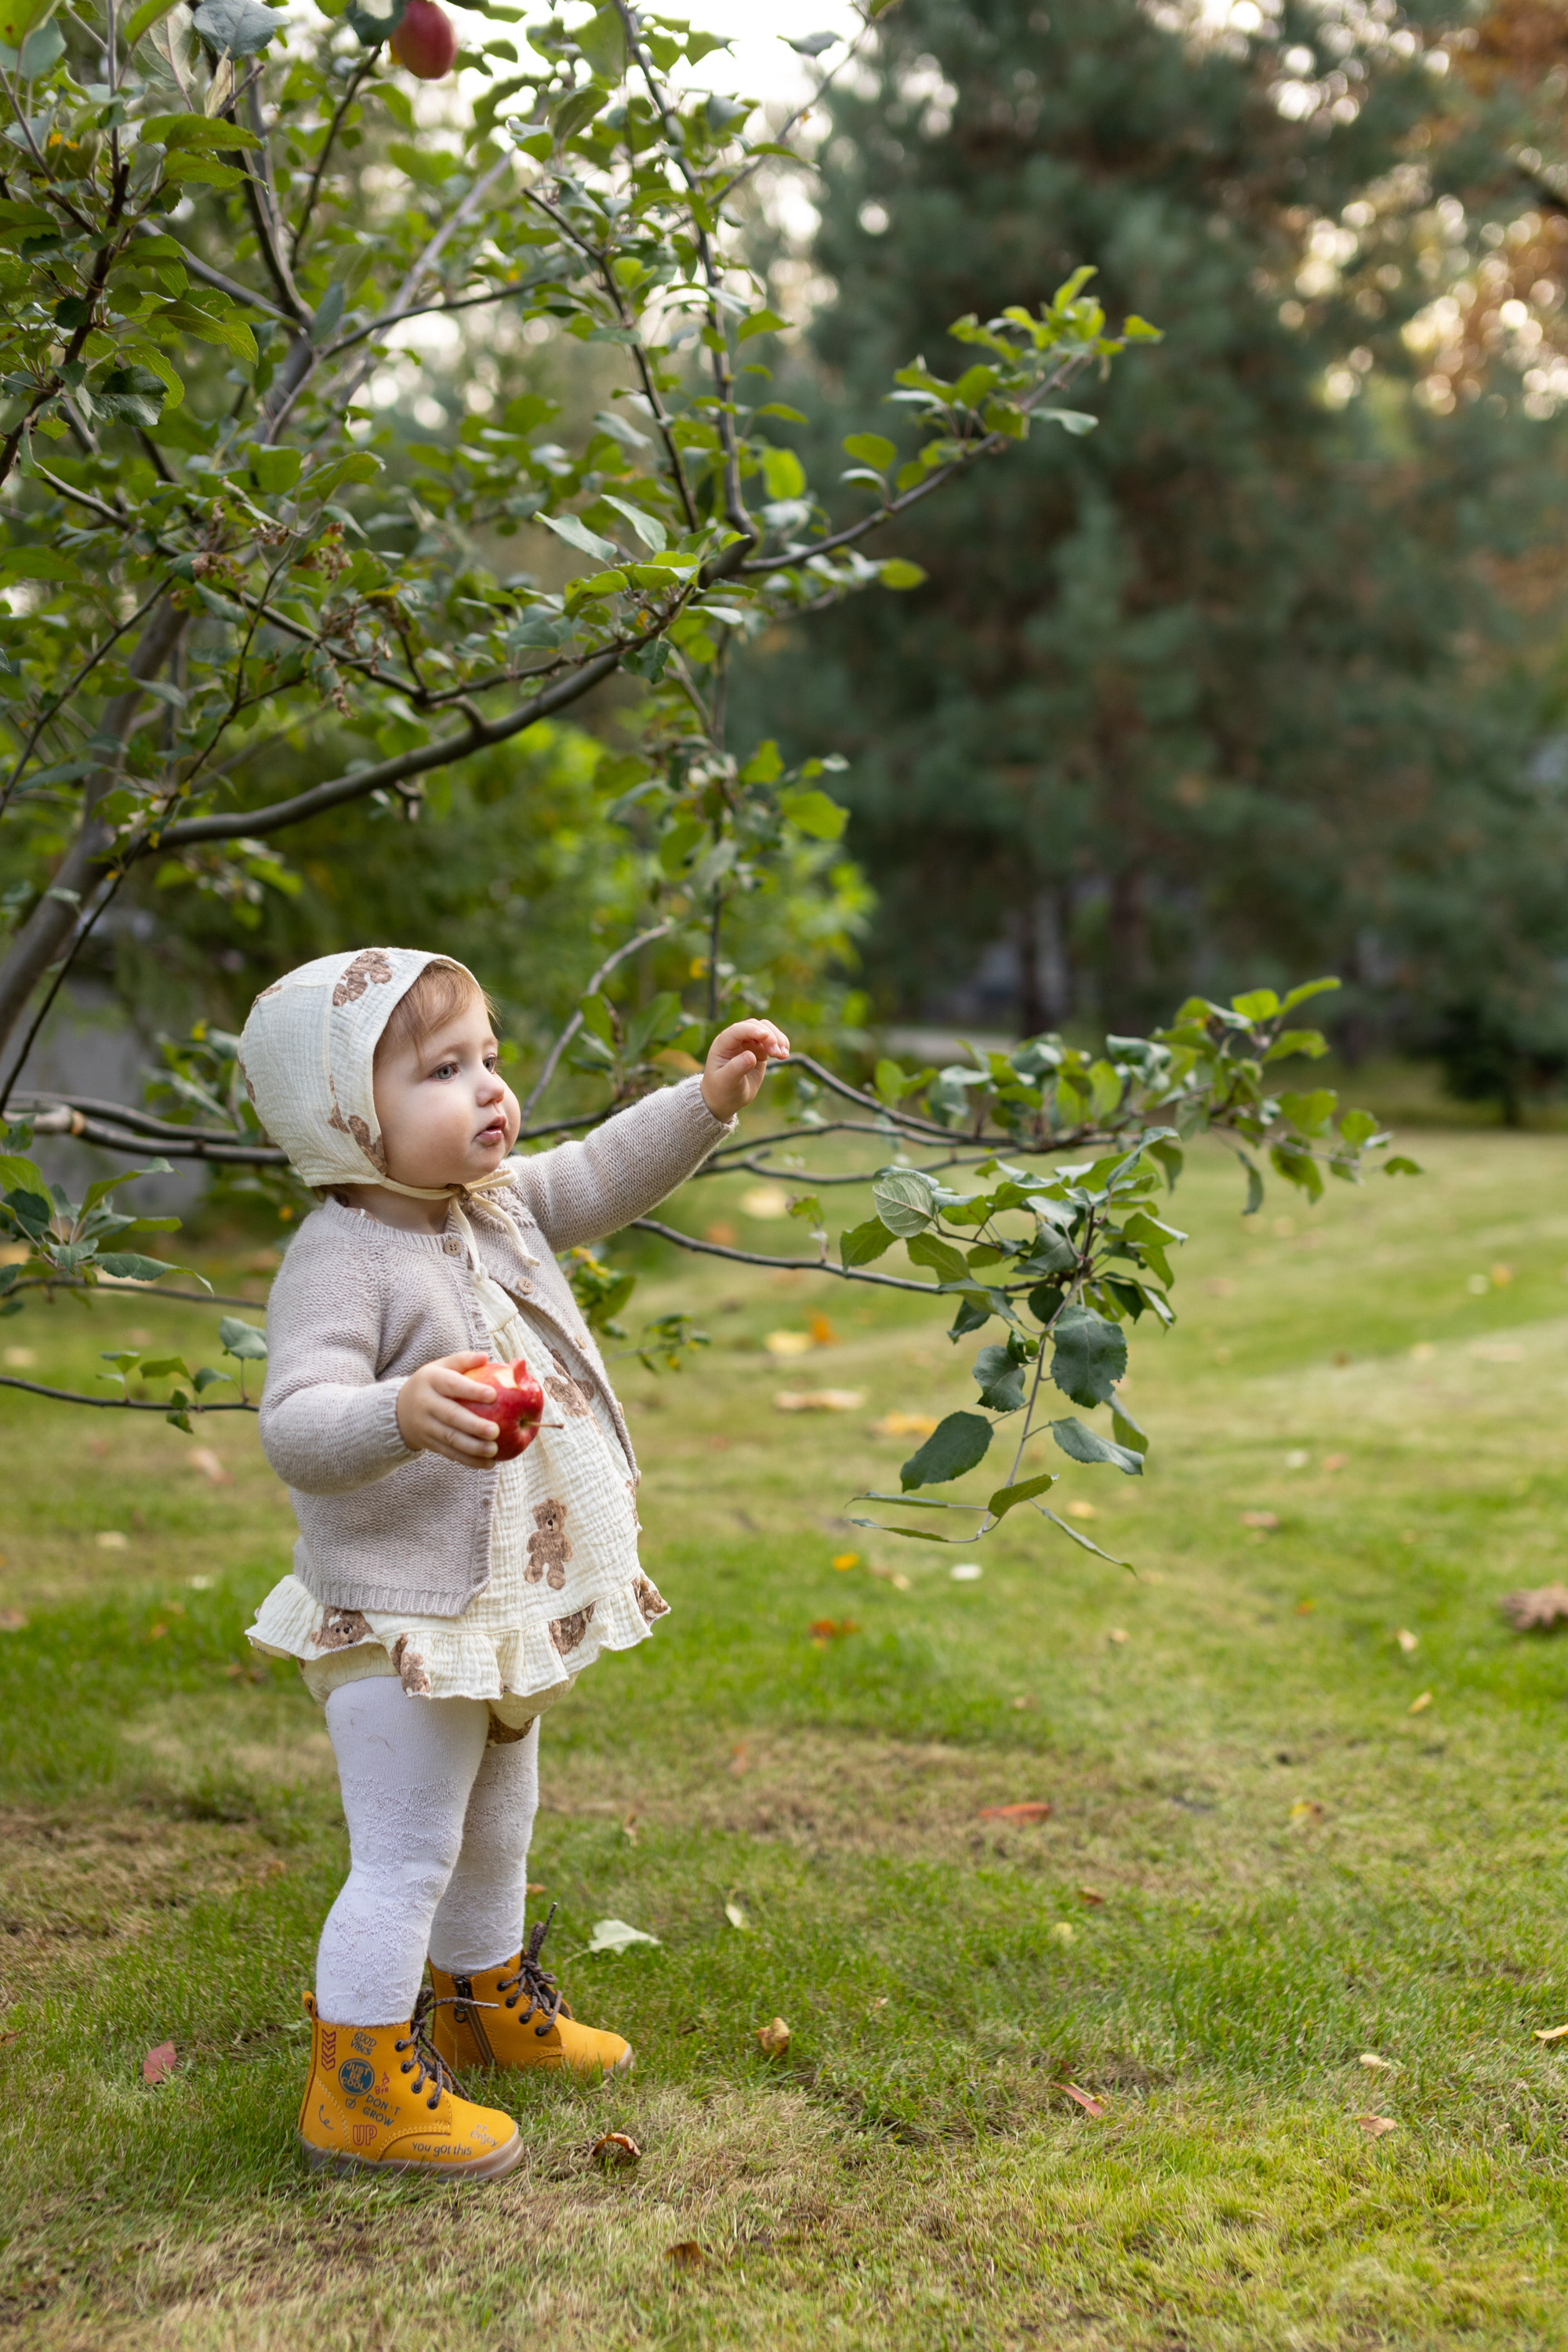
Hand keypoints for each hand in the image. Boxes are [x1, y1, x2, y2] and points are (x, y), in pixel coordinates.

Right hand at [395, 1351, 499, 1466]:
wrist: (399, 1409)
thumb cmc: (432, 1384)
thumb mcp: (441, 1367)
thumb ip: (463, 1360)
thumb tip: (485, 1357)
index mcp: (431, 1380)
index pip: (451, 1385)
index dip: (471, 1390)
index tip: (493, 1395)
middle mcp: (425, 1403)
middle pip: (450, 1415)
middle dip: (473, 1425)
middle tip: (495, 1431)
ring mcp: (426, 1426)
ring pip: (449, 1438)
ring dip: (472, 1447)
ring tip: (494, 1450)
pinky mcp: (429, 1443)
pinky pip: (450, 1453)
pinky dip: (469, 1460)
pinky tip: (489, 1464)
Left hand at [701, 1018, 790, 1118]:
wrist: (724, 1099)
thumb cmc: (721, 1090)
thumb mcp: (726, 1082)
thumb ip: (736, 1068)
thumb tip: (751, 1056)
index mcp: (723, 1044)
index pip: (738, 1030)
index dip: (752, 1030)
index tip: (765, 1036)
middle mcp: (736, 1039)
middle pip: (755, 1025)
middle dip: (769, 1036)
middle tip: (777, 1054)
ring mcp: (748, 1043)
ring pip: (767, 1029)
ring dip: (778, 1039)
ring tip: (783, 1055)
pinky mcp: (759, 1050)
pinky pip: (773, 1041)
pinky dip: (781, 1045)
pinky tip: (784, 1055)